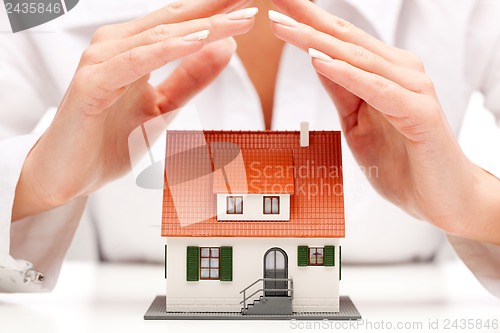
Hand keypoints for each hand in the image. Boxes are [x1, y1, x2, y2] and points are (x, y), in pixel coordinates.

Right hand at [12, 0, 257, 220]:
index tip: (248, 4)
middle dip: (215, 8)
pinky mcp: (92, 84)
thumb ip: (191, 79)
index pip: (181, 23)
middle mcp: (116, 46)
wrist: (71, 176)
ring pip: (159, 37)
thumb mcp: (164, 107)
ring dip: (202, 26)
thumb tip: (226, 48)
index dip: (216, 11)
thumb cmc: (111, 140)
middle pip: (174, 20)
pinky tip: (198, 40)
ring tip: (239, 18)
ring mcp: (101, 62)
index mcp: (133, 49)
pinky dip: (168, 50)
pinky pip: (136, 61)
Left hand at [269, 0, 499, 243]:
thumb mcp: (358, 123)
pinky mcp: (420, 112)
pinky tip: (318, 60)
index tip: (277, 4)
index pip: (340, 40)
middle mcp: (400, 72)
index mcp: (384, 73)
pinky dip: (346, 74)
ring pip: (357, 58)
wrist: (443, 199)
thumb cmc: (404, 163)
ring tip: (283, 25)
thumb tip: (316, 59)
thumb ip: (343, 91)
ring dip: (317, 41)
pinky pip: (376, 89)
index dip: (307, 20)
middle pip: (345, 38)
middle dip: (307, 17)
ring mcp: (413, 89)